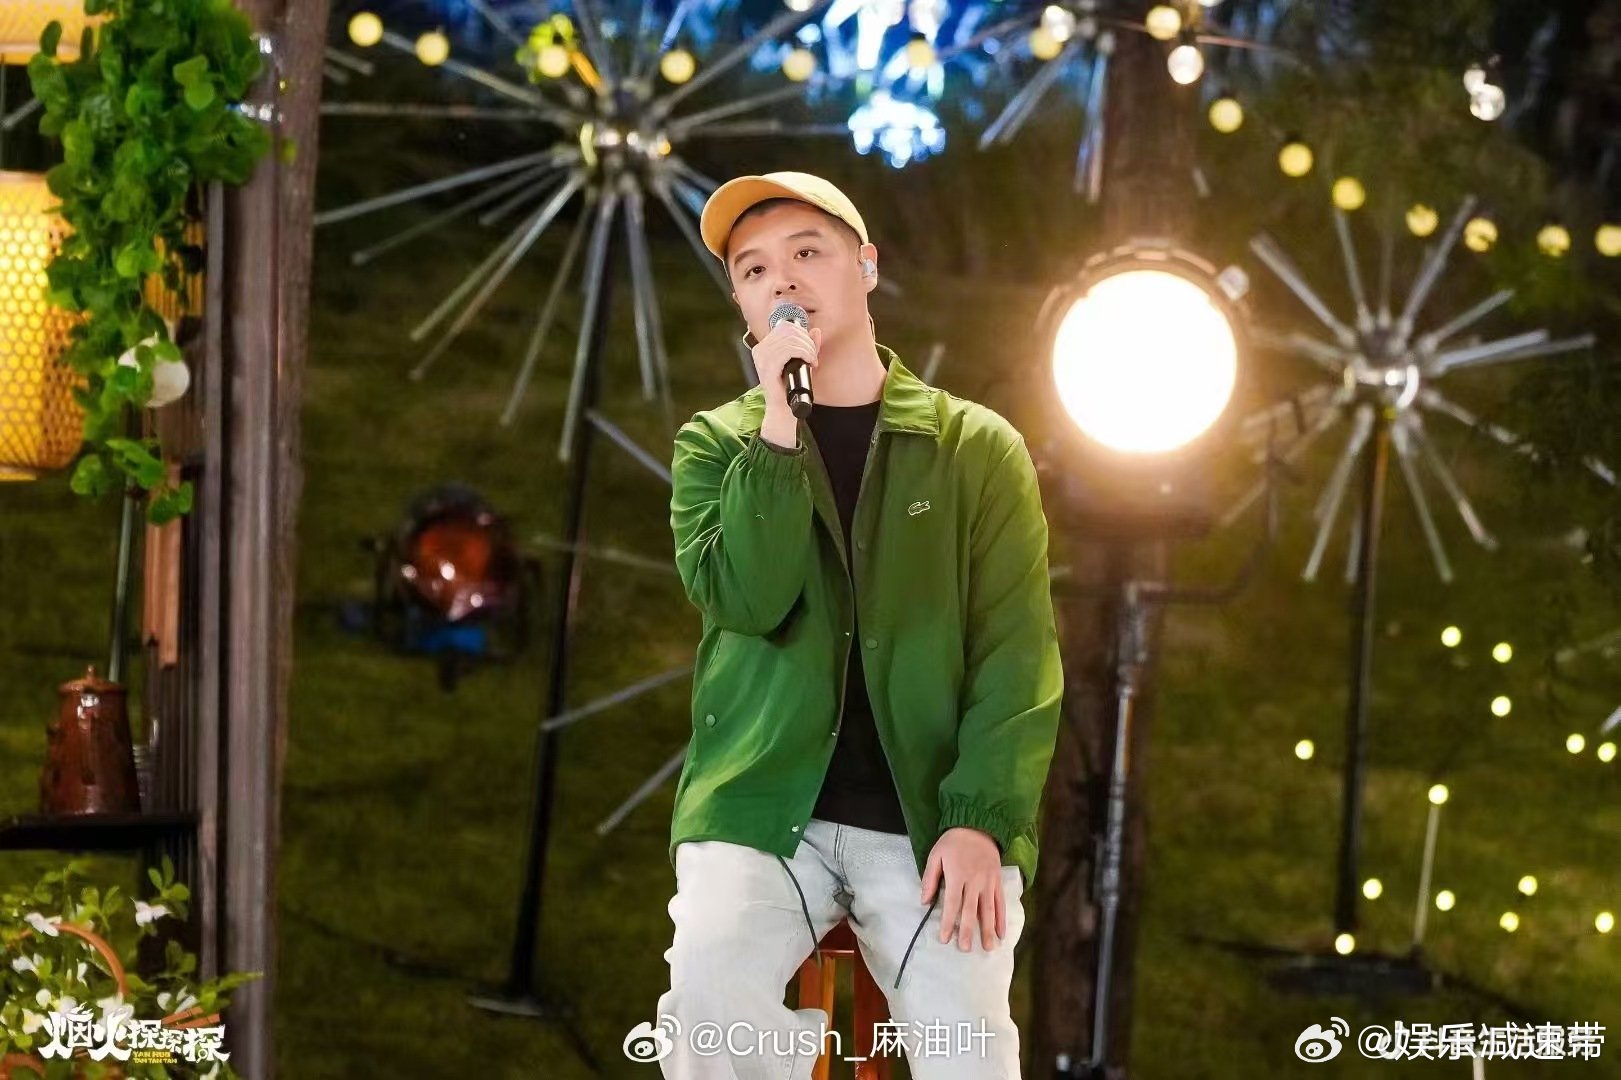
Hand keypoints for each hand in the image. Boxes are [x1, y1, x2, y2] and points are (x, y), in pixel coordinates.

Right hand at [752, 319, 822, 416]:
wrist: (783, 410)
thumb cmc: (791, 388)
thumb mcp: (802, 362)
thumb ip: (808, 346)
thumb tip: (815, 330)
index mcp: (764, 347)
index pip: (784, 326)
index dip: (802, 333)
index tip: (810, 348)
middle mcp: (760, 350)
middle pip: (789, 330)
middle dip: (807, 341)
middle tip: (813, 356)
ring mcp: (762, 358)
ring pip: (790, 340)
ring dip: (807, 348)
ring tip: (812, 361)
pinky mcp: (768, 367)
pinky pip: (789, 350)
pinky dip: (804, 353)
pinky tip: (809, 362)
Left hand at [921, 827, 1006, 951]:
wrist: (978, 826)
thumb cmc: (953, 842)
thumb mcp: (936, 855)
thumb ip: (930, 878)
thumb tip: (924, 901)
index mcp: (957, 875)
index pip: (952, 903)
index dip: (948, 921)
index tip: (945, 938)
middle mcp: (975, 881)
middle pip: (971, 910)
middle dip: (968, 930)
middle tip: (966, 948)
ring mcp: (988, 882)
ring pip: (989, 909)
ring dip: (988, 929)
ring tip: (988, 947)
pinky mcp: (998, 881)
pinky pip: (1000, 902)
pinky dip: (1002, 918)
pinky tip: (1001, 933)